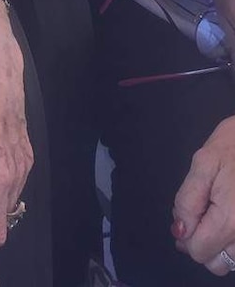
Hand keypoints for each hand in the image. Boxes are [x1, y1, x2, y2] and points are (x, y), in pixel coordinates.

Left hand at [173, 116, 234, 274]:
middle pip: (217, 263)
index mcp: (230, 220)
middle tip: (201, 213)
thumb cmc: (233, 147)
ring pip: (233, 260)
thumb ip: (187, 200)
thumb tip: (180, 231)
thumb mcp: (202, 164)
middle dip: (203, 242)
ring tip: (217, 212)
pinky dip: (233, 240)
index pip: (199, 251)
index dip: (186, 235)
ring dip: (220, 244)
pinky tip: (229, 216)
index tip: (186, 216)